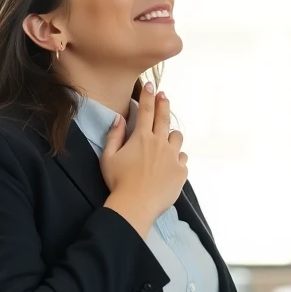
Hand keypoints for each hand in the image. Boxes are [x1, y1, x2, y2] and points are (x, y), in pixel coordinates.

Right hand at [99, 82, 188, 236]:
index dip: (148, 95)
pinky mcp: (181, 171)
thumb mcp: (108, 158)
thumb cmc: (118, 182)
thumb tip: (119, 119)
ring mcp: (173, 157)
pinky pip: (182, 159)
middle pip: (164, 117)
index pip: (145, 110)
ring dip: (171, 135)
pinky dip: (177, 158)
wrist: (136, 205)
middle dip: (164, 104)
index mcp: (142, 138)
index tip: (151, 85)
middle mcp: (160, 143)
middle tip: (164, 96)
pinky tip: (170, 164)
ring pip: (177, 137)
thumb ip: (113, 136)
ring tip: (166, 138)